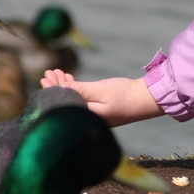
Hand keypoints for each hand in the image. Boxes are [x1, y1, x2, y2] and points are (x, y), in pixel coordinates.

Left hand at [41, 70, 164, 126]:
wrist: (147, 100)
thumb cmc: (125, 95)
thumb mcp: (101, 90)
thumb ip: (80, 90)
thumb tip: (61, 90)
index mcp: (87, 117)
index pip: (63, 103)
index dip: (53, 89)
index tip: (46, 77)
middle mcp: (89, 120)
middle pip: (67, 103)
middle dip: (57, 87)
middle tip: (48, 73)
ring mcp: (95, 117)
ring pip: (74, 101)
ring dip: (65, 87)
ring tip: (58, 74)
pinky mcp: (101, 113)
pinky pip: (83, 101)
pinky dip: (76, 91)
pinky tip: (71, 81)